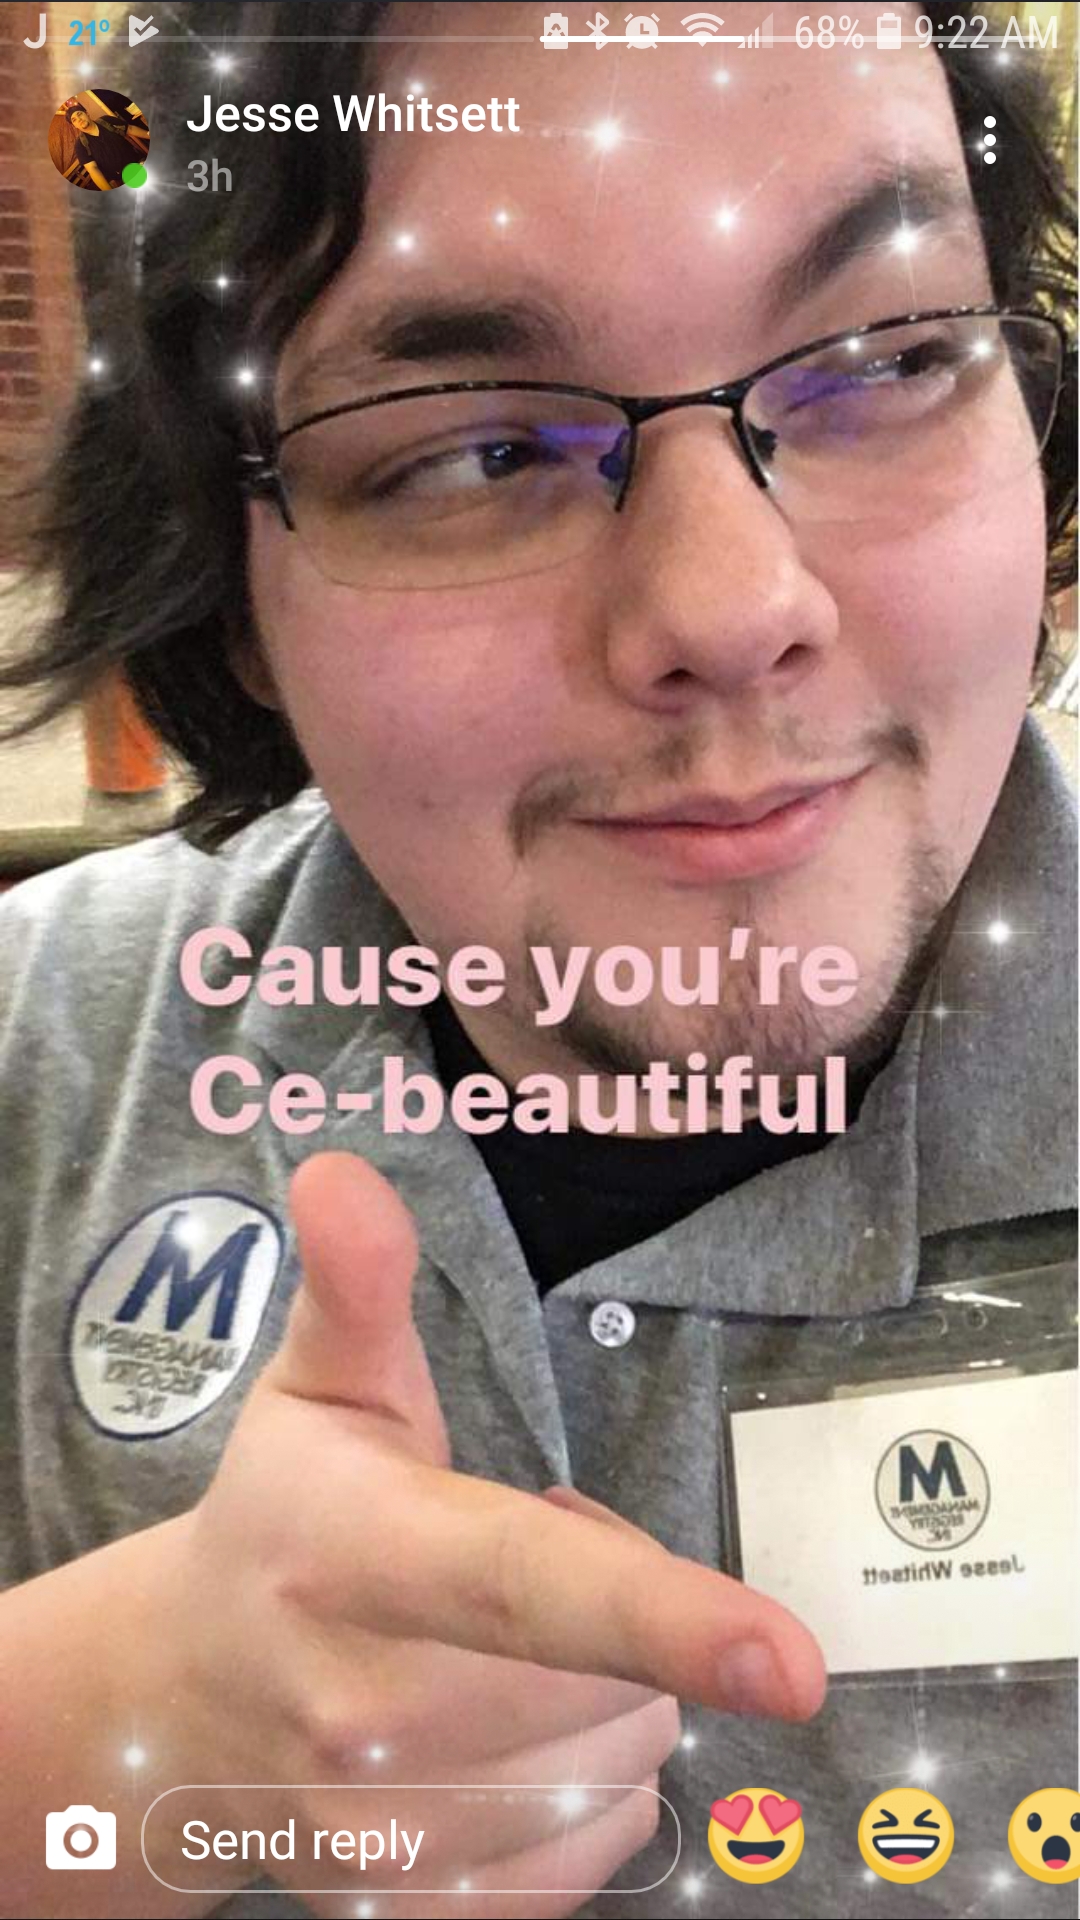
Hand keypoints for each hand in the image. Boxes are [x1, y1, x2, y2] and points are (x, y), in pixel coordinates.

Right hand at [150, 1154, 824, 1915]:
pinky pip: (599, 1850)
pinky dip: (586, 1791)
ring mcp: (384, 1840)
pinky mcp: (413, 1913)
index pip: (519, 1585)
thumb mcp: (317, 1391)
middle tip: (513, 1570)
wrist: (175, 1708)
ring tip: (494, 1657)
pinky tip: (505, 1742)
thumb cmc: (283, 1520)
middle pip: (612, 1676)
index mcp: (348, 1556)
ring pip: (622, 1761)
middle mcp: (360, 1717)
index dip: (660, 1614)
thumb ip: (354, 1286)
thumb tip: (341, 1167)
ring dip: (602, 1702)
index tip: (789, 1659)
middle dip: (612, 1615)